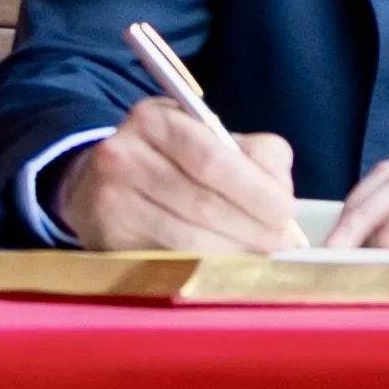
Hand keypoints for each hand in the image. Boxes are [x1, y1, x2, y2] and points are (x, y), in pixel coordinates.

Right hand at [64, 98, 304, 252]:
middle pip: (202, 202)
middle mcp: (124, 155)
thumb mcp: (208, 136)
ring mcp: (110, 200)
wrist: (101, 183)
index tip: (286, 212)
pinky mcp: (107, 239)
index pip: (213, 158)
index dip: (256, 191)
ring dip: (234, 253)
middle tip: (280, 243)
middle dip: (252, 228)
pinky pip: (169, 260)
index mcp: (154, 120)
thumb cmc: (172, 159)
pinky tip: (226, 267)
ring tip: (259, 256)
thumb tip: (281, 193)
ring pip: (187, 238)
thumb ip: (253, 154)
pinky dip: (206, 267)